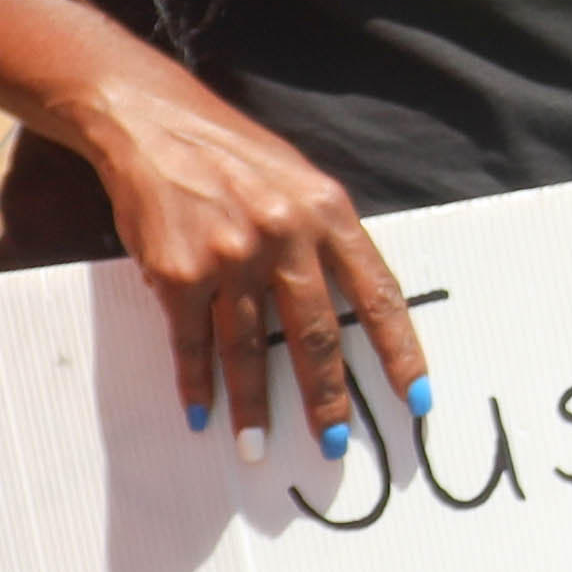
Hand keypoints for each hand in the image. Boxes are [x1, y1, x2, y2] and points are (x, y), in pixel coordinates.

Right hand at [85, 73, 425, 456]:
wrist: (153, 123)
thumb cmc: (234, 157)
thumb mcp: (301, 181)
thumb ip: (325, 238)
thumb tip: (350, 306)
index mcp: (329, 213)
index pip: (379, 293)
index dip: (401, 350)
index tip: (418, 396)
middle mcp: (286, 236)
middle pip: (315, 334)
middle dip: (326, 396)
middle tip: (333, 443)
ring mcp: (231, 256)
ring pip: (249, 349)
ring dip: (253, 407)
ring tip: (257, 448)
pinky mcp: (178, 272)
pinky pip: (192, 342)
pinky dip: (196, 383)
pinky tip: (202, 413)